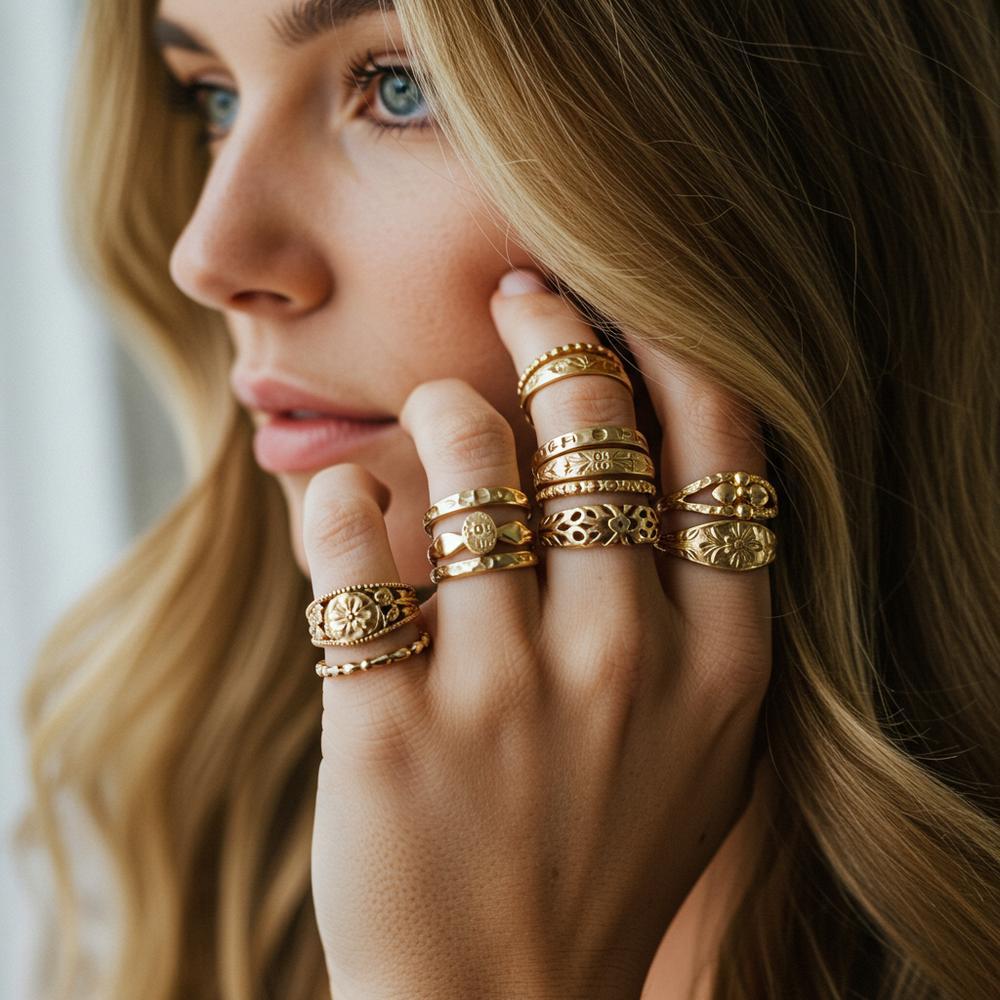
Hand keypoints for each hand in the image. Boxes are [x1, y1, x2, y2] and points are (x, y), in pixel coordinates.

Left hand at [304, 269, 771, 998]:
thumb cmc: (606, 848)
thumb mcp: (708, 741)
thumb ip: (701, 609)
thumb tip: (648, 452)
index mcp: (720, 658)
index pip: (720, 445)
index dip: (668, 350)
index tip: (615, 307)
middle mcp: (624, 660)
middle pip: (590, 427)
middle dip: (551, 334)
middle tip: (519, 300)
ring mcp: (504, 693)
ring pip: (467, 460)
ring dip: (442, 405)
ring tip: (436, 408)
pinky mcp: (390, 728)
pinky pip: (350, 547)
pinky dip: (339, 499)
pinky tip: (349, 501)